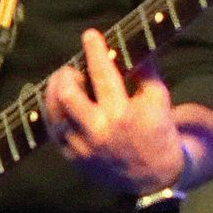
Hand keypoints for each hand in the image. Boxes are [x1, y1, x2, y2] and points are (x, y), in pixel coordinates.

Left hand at [44, 30, 186, 196]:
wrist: (154, 177)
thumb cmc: (157, 130)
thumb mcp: (159, 98)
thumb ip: (145, 70)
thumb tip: (130, 42)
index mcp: (122, 114)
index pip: (102, 74)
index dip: (94, 50)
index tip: (90, 35)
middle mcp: (98, 131)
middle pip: (66, 94)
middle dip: (65, 74)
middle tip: (70, 68)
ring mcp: (83, 147)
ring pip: (54, 112)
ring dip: (54, 91)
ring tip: (64, 83)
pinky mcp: (73, 158)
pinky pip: (53, 130)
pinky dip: (55, 112)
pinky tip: (62, 103)